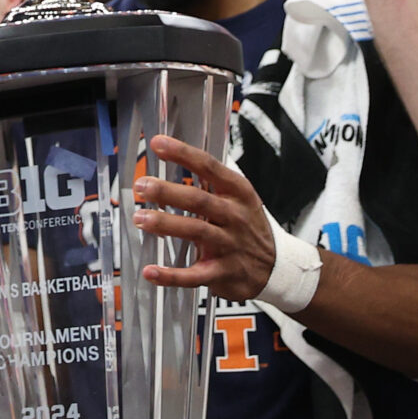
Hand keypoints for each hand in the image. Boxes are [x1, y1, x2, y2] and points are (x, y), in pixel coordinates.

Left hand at [134, 135, 277, 301]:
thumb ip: (212, 179)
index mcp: (237, 192)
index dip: (182, 154)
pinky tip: (151, 272)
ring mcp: (229, 245)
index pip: (209, 167)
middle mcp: (234, 216)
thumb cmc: (249, 226)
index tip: (158, 143)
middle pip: (199, 199)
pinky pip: (194, 275)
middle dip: (168, 191)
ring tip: (140, 218)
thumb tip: (178, 153)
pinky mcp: (223, 273)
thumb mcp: (240, 197)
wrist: (277, 268)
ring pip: (196, 231)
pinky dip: (171, 275)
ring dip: (165, 224)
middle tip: (142, 186)